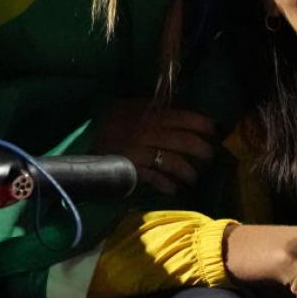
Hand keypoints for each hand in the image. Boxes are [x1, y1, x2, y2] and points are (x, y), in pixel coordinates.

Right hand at [93, 98, 215, 193]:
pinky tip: (174, 189)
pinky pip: (155, 178)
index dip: (201, 123)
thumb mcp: (130, 108)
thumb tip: (178, 109)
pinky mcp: (132, 169)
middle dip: (202, 150)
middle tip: (210, 157)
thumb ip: (152, 108)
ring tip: (193, 178)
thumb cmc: (110, 123)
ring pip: (173, 162)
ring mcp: (141, 151)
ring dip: (188, 172)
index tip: (214, 130)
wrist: (82, 140)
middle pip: (184, 141)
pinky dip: (167, 185)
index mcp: (150, 114)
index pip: (182, 117)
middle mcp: (149, 131)